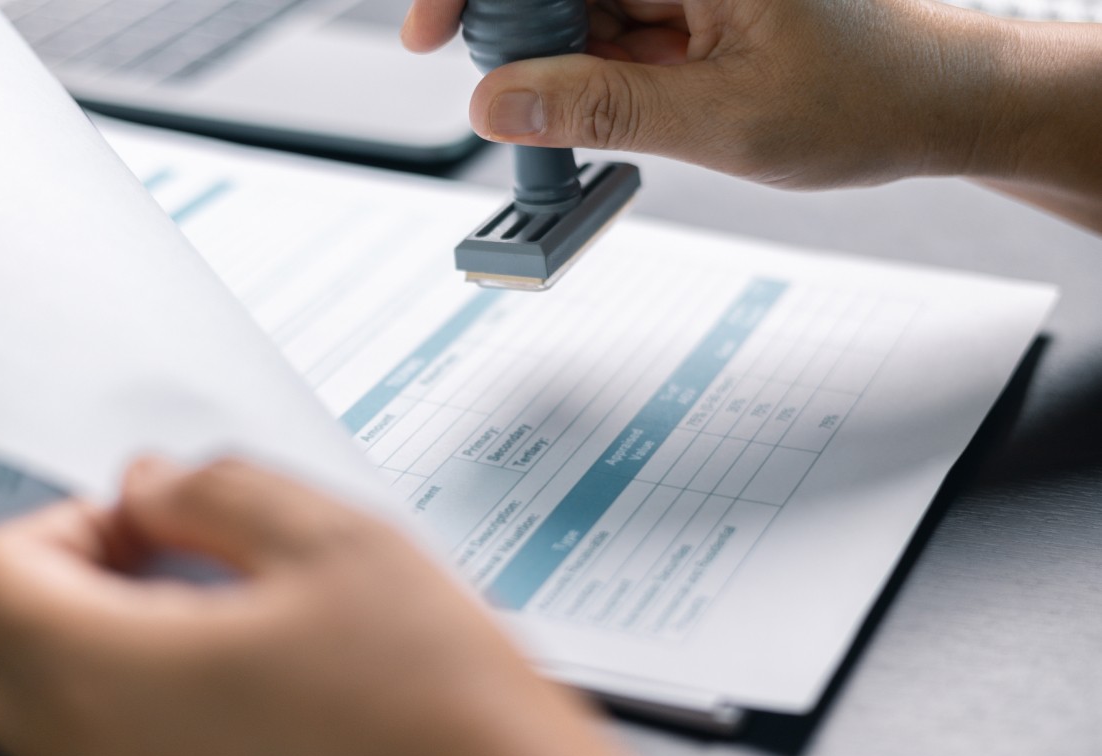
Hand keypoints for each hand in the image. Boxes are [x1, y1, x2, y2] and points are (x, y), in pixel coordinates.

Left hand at [0, 457, 673, 755]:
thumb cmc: (440, 713)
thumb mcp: (336, 545)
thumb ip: (217, 491)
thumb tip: (154, 486)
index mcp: (109, 685)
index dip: (65, 519)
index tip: (146, 519)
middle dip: (69, 577)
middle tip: (168, 554)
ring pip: (42, 707)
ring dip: (102, 637)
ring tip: (223, 615)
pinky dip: (135, 701)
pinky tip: (243, 677)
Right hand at [402, 0, 1025, 189]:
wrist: (935, 108)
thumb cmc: (870, 95)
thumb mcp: (723, 118)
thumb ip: (600, 110)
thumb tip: (496, 106)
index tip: (432, 33)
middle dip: (512, 38)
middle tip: (502, 108)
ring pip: (571, 8)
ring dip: (550, 67)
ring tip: (561, 132)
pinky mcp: (679, 3)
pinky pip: (602, 30)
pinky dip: (584, 76)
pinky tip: (596, 114)